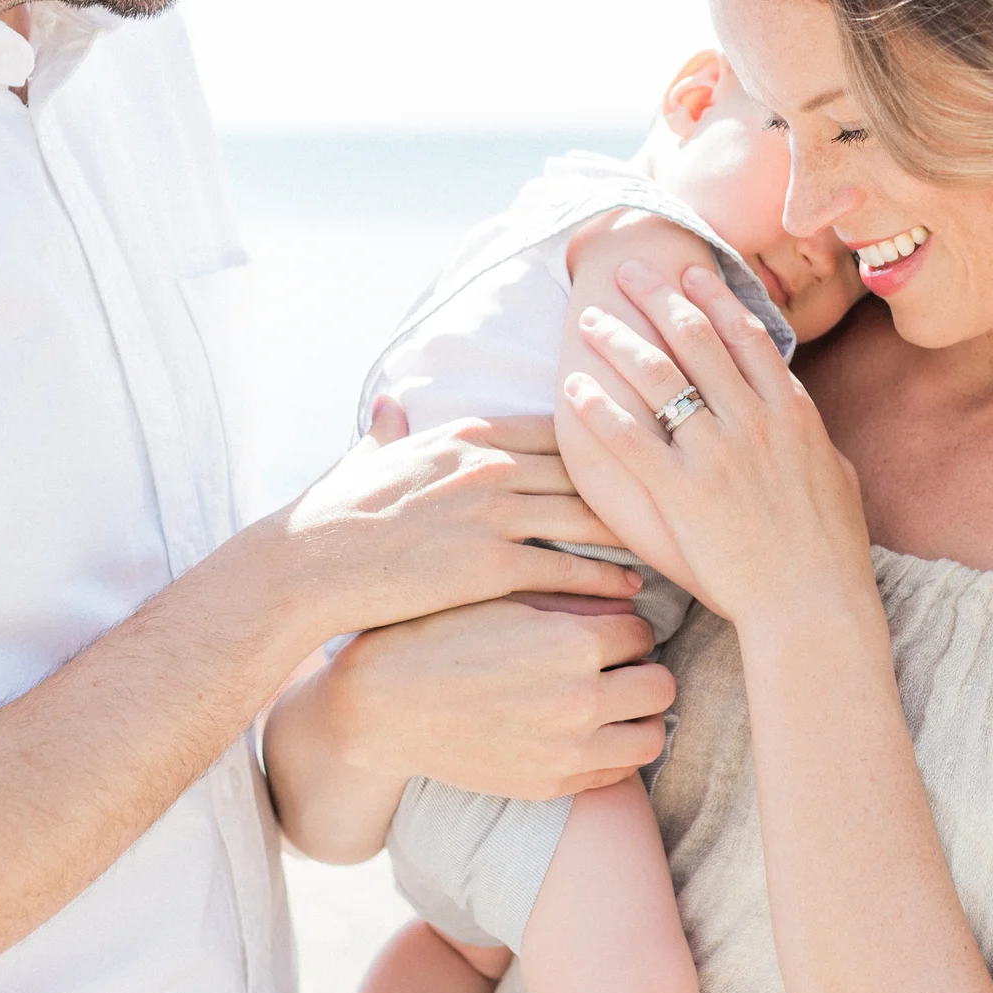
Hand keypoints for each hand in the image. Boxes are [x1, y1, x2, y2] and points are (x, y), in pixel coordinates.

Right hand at [267, 401, 642, 641]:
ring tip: (668, 541)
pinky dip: (604, 578)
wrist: (313, 561)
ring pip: (585, 516)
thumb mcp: (371, 456)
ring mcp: (492, 513)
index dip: (606, 437)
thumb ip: (392, 429)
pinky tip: (633, 588)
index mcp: (470, 432)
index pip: (559, 427)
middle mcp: (489, 464)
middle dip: (635, 479)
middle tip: (679, 494)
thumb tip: (389, 404)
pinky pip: (565, 569)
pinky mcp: (489, 565)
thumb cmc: (338, 512)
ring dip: (631, 531)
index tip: (643, 447)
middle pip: (585, 468)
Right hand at [325, 597, 672, 799]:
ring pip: (652, 736)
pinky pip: (618, 773)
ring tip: (614, 702)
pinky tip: (589, 732)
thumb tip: (630, 600)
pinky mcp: (550, 784)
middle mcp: (581, 698)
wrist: (384, 704)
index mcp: (574, 641)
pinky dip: (615, 751)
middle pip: (661, 685)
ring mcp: (568, 749)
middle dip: (643, 670)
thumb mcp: (507, 598)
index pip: (643, 633)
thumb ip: (573, 598)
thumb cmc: (441, 636)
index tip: (607, 631)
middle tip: (617, 666)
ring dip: (641, 716)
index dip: (625, 629)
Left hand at [562, 261, 874, 626]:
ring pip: (658, 375)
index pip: (746, 334)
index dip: (713, 297)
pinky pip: (628, 437)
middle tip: (626, 274)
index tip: (688, 272)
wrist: (814, 600)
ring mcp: (717, 452)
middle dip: (655, 297)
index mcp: (792, 412)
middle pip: (695, 338)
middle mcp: (754, 419)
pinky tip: (574, 387)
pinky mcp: (683, 491)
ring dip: (619, 340)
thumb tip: (807, 427)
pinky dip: (598, 406)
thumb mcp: (837, 477)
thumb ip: (815, 441)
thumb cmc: (831, 549)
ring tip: (590, 321)